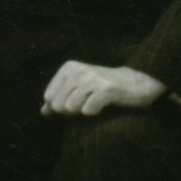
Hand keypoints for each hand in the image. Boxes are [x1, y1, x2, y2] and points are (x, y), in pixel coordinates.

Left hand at [42, 59, 167, 117]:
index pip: (49, 97)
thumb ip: (59, 100)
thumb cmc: (104, 88)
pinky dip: (93, 112)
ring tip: (94, 105)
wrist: (137, 83)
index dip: (60, 107)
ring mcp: (93, 78)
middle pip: (58, 105)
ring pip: (70, 108)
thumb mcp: (79, 90)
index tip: (75, 102)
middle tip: (86, 105)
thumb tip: (43, 112)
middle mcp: (79, 71)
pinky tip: (101, 107)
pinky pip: (87, 110)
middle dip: (70, 112)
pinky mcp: (106, 89)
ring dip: (82, 112)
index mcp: (69, 68)